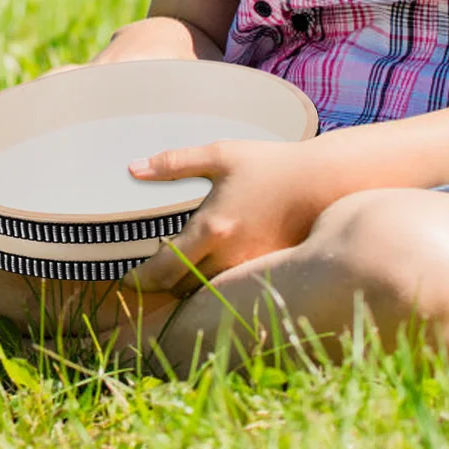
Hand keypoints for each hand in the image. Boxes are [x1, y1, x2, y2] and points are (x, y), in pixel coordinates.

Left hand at [115, 139, 326, 297]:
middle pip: (182, 289)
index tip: (126, 282)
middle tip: (144, 281)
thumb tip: (132, 168)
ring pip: (207, 293)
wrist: (321, 183)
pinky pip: (231, 290)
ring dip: (187, 289)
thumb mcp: (220, 155)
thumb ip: (174, 162)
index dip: (141, 280)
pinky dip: (214, 287)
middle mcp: (228, 256)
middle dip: (161, 288)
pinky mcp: (265, 273)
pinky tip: (209, 274)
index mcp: (211, 228)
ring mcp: (248, 269)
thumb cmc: (268, 164)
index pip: (164, 268)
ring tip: (173, 277)